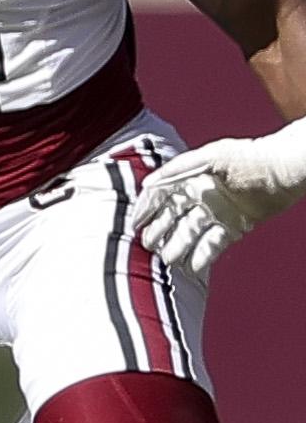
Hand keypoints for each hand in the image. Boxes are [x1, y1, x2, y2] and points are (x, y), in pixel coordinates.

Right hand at [129, 123, 305, 274]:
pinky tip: (193, 265)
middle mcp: (200, 197)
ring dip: (178, 246)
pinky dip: (203, 255)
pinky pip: (213, 244)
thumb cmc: (250, 157)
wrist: (286, 170)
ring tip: (169, 259)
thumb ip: (178, 170)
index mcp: (190, 178)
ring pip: (190, 234)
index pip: (160, 196)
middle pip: (172, 218)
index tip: (135, 224)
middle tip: (150, 245)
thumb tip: (148, 185)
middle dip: (159, 232)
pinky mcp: (234, 227)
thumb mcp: (211, 157)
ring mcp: (216, 213)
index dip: (146, 209)